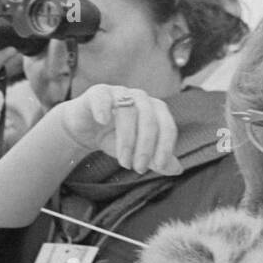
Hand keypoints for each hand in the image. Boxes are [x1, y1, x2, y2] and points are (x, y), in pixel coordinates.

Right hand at [50, 83, 180, 175]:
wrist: (84, 130)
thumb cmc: (115, 138)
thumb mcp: (137, 152)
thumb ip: (157, 160)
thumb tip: (178, 170)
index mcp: (155, 110)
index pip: (167, 126)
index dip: (166, 146)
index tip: (159, 165)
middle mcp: (141, 98)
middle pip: (149, 120)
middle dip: (146, 147)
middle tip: (138, 168)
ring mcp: (119, 92)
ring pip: (128, 111)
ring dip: (127, 140)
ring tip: (123, 161)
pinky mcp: (98, 93)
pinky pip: (103, 96)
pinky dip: (104, 108)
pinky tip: (103, 121)